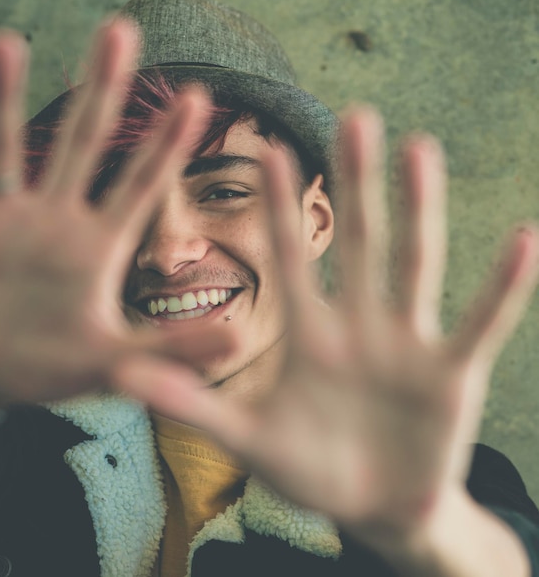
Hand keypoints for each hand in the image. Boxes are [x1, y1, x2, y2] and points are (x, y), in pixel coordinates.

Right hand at [0, 20, 223, 418]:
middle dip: (101, 89)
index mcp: (97, 247)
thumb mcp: (116, 362)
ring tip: (7, 42)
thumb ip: (171, 350)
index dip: (167, 143)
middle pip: (82, 142)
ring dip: (2, 98)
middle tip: (122, 30)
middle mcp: (55, 222)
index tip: (196, 96)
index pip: (140, 184)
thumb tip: (237, 344)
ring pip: (4, 149)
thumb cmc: (47, 372)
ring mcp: (3, 224)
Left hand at [117, 108, 538, 544]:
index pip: (291, 257)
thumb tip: (123, 379)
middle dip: (358, 182)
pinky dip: (502, 286)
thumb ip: (193, 405)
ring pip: (415, 263)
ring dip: (419, 208)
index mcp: (309, 335)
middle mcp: (359, 325)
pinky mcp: (453, 375)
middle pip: (359, 241)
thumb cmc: (308, 471)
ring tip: (420, 148)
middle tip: (354, 114)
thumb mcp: (246, 438)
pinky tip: (525, 237)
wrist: (371, 508)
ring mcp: (408, 345)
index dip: (277, 205)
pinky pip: (481, 322)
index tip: (266, 147)